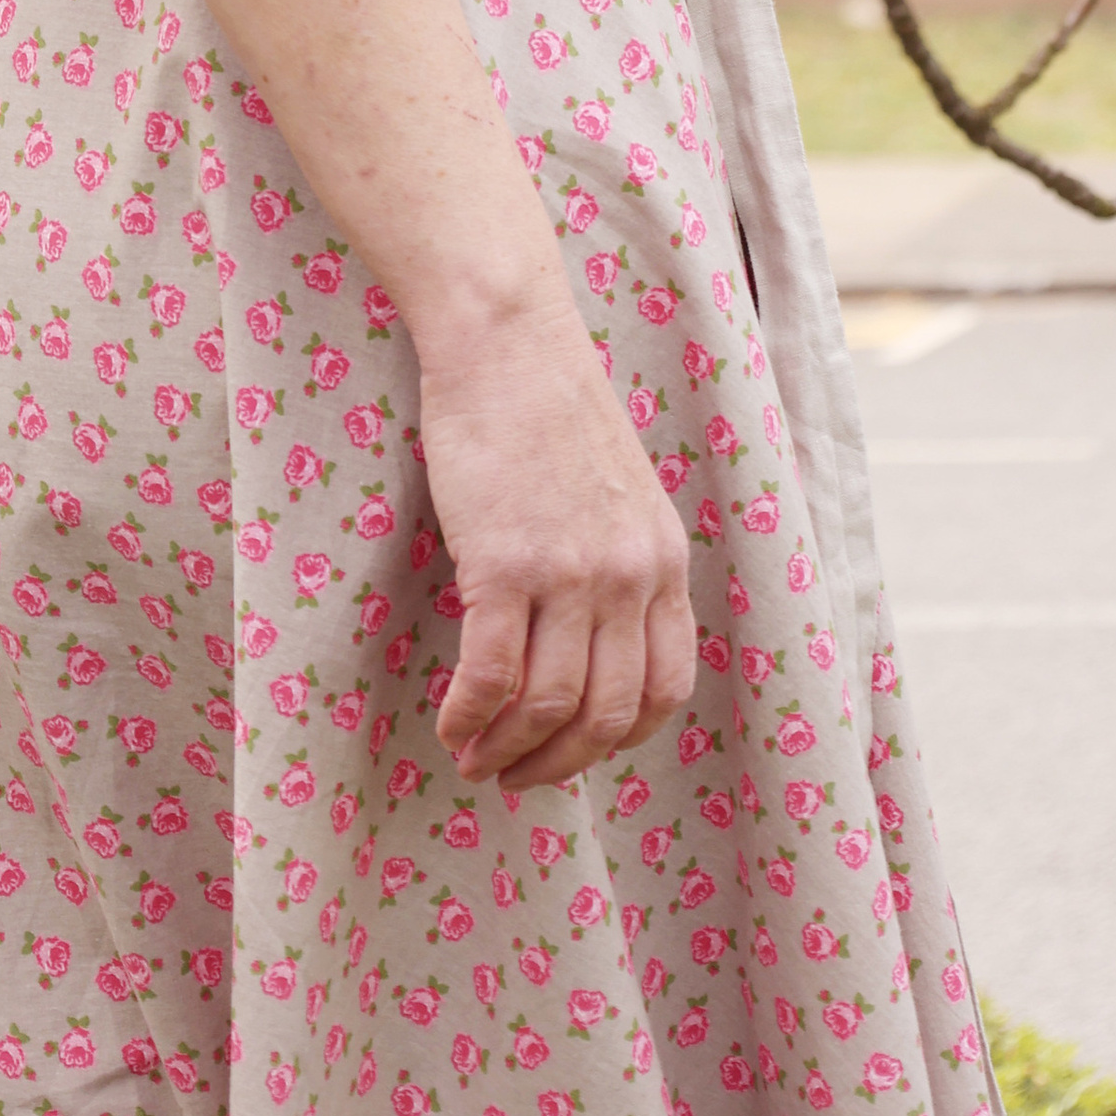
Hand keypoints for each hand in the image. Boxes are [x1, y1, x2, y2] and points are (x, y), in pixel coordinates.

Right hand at [416, 304, 695, 790]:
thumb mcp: (620, 491)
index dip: (618, 740)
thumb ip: (621, 564)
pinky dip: (469, 716)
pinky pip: (492, 676)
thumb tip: (594, 646)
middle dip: (558, 763)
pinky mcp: (504, 564)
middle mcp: (630, 575)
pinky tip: (449, 722)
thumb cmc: (548, 406)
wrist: (507, 339)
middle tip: (514, 776)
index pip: (666, 689)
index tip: (575, 752)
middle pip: (608, 714)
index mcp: (664, 559)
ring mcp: (571, 573)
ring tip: (472, 756)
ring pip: (549, 708)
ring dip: (506, 751)